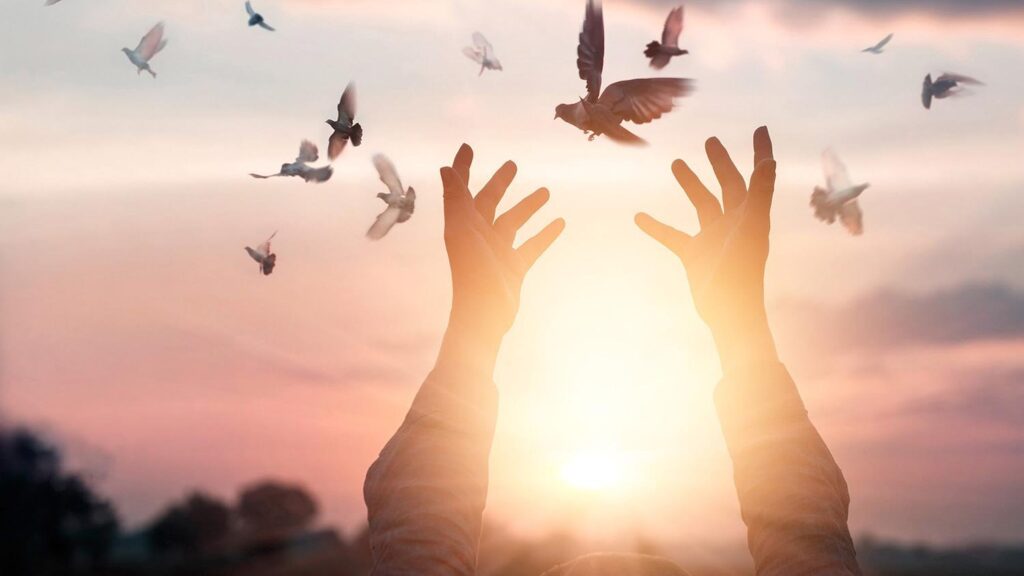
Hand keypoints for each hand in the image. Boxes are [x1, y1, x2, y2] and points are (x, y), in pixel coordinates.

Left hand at [438, 144, 564, 373]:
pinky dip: (545, 234)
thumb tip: (446, 168)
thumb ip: (456, 199)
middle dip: (499, 183)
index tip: (468, 147)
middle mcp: (478, 235)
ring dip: (528, 206)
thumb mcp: (463, 231)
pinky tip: (560, 222)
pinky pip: (531, 246)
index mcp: (462, 224)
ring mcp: (497, 252)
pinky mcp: (513, 268)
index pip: (461, 189)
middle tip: (512, 165)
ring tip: (546, 190)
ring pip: (514, 222)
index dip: (462, 168)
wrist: (483, 315)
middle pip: (489, 202)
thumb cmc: (471, 272)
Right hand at [636, 126, 778, 372]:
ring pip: (702, 204)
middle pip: (728, 185)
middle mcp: (735, 223)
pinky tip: (639, 216)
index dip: (761, 153)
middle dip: (720, 163)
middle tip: (711, 141)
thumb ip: (759, 195)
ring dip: (690, 184)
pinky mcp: (696, 255)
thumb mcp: (749, 229)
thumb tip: (770, 162)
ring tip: (675, 163)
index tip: (760, 129)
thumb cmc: (743, 274)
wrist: (729, 313)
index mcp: (752, 215)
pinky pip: (674, 236)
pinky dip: (657, 227)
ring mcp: (714, 238)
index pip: (758, 177)